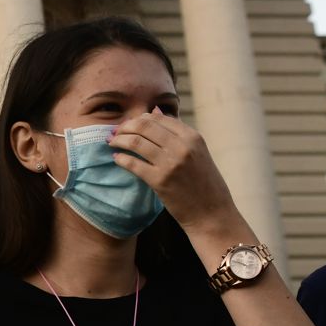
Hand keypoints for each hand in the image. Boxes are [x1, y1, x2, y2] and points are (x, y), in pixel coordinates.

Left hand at [105, 109, 238, 228]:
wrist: (212, 214)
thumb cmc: (205, 184)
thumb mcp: (198, 153)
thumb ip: (178, 134)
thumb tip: (154, 111)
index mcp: (193, 137)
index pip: (159, 118)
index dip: (139, 119)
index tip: (129, 125)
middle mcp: (183, 146)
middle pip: (144, 126)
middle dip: (126, 127)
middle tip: (116, 133)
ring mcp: (171, 163)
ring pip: (136, 142)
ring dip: (119, 140)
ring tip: (112, 143)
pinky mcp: (160, 181)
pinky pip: (133, 164)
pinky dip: (121, 159)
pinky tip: (117, 159)